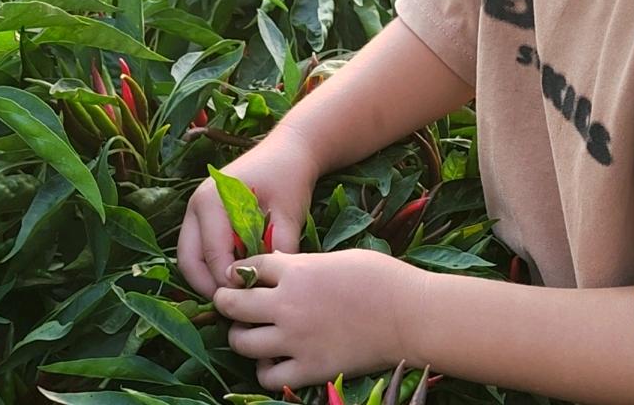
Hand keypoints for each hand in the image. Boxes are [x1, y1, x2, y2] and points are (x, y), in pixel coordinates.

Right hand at [176, 125, 320, 299]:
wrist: (290, 150)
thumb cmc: (289, 178)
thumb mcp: (289, 213)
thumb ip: (279, 248)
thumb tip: (270, 286)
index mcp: (211, 200)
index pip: (213, 256)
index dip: (230, 283)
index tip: (251, 299)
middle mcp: (196, 204)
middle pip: (189, 261)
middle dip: (210, 287)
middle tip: (237, 305)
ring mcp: (196, 209)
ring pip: (190, 257)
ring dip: (208, 278)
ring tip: (238, 294)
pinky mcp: (204, 214)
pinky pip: (199, 248)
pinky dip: (212, 265)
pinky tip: (238, 275)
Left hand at [213, 249, 425, 390]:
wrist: (408, 314)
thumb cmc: (380, 277)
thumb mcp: (337, 258)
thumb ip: (304, 264)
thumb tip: (283, 267)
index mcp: (296, 271)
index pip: (250, 267)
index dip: (240, 270)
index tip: (236, 276)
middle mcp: (287, 305)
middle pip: (234, 304)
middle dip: (225, 302)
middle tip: (226, 302)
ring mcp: (296, 339)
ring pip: (243, 343)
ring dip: (240, 336)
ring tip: (247, 333)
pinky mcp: (309, 369)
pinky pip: (268, 376)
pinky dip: (265, 369)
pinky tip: (274, 361)